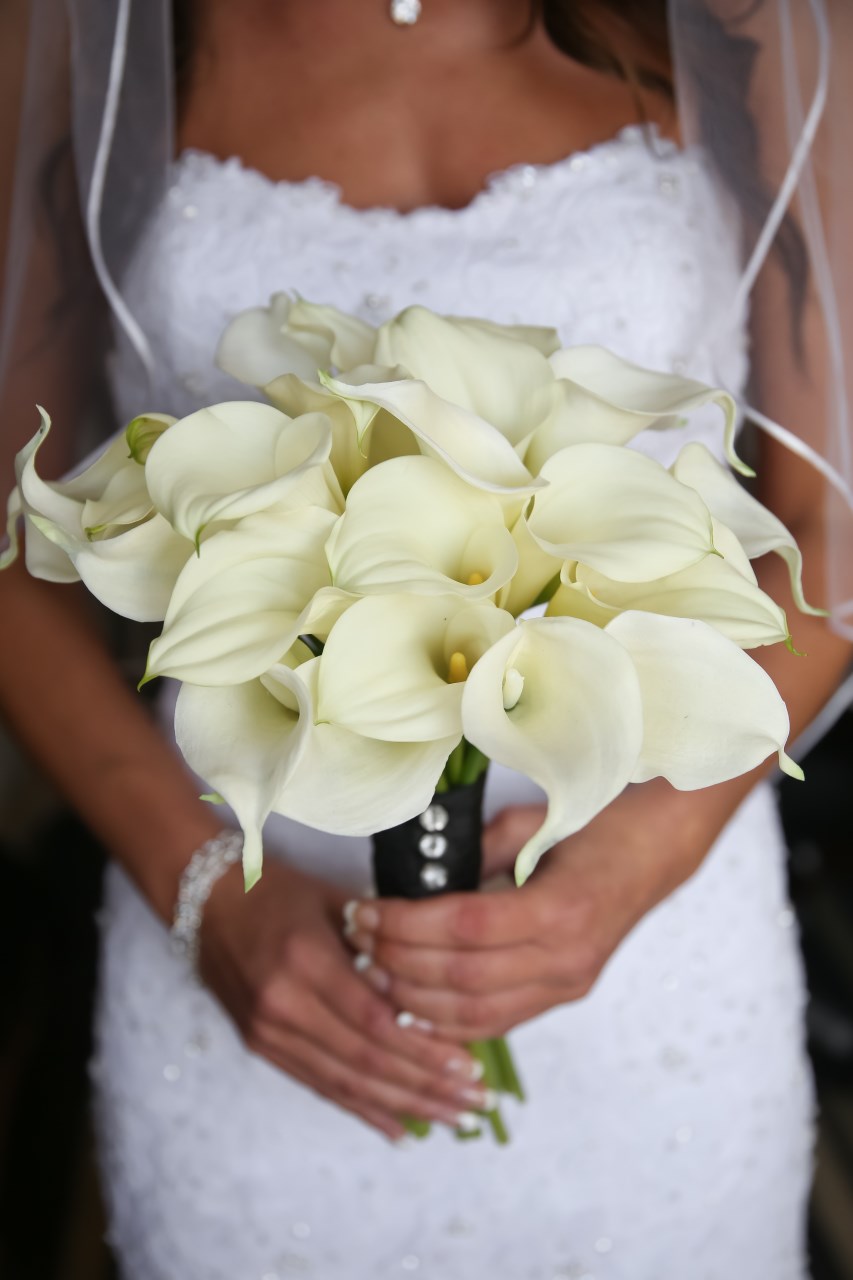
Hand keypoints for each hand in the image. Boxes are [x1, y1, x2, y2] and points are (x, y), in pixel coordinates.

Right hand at [199, 857, 491, 1138]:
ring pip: (345, 1081)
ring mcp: (267, 1030)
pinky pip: (318, 1085)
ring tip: (451, 1119)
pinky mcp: (260, 1045)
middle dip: (425, 1087)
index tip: (470, 1065)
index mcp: (306, 960)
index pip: (375, 1020)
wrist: (202, 898)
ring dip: (402, 1105)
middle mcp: (283, 1003)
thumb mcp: (334, 901)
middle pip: (365, 1059)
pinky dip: (362, 1108)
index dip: (423, 1050)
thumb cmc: (276, 890)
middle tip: (474, 1104)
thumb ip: (381, 943)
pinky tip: (399, 1127)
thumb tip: (437, 983)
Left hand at [346, 783, 708, 1040]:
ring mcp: (568, 984)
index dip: (407, 925)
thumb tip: (419, 881)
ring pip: (475, 1013)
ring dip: (414, 1000)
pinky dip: (447, 1023)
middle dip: (399, 962)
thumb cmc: (595, 827)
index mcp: (561, 907)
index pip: (465, 928)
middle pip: (463, 977)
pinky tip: (410, 1009)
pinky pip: (496, 1023)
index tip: (366, 911)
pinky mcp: (563, 996)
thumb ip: (477, 853)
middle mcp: (567, 957)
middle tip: (358, 940)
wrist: (654, 853)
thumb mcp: (533, 824)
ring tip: (372, 974)